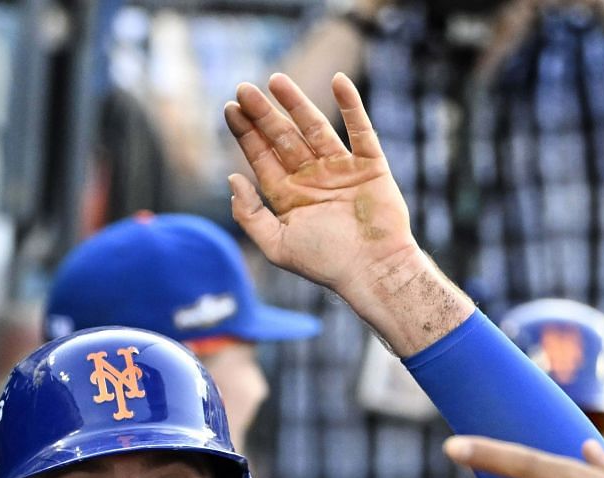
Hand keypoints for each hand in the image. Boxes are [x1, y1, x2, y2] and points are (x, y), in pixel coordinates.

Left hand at [225, 73, 469, 350]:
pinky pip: (361, 130)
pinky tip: (339, 82)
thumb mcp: (276, 245)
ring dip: (296, 103)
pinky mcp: (370, 165)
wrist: (373, 271)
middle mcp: (312, 178)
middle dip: (263, 114)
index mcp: (289, 196)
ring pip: (315, 128)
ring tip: (275, 80)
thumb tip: (232, 178)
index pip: (262, 157)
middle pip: (282, 138)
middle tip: (243, 88)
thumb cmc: (325, 264)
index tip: (230, 108)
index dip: (246, 133)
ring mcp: (341, 169)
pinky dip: (352, 106)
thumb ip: (250, 215)